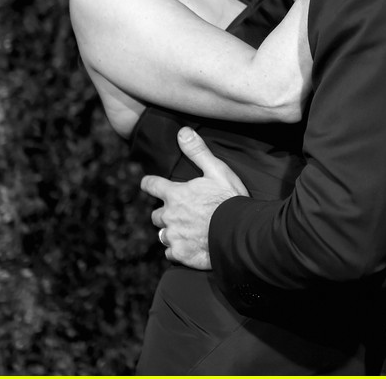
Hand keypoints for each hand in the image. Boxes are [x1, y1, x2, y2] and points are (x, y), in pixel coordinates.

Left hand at [141, 127, 248, 269]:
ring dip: (170, 232)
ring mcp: (174, 236)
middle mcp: (169, 216)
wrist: (238, 232)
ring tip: (185, 231)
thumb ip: (198, 152)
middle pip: (156, 214)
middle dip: (164, 213)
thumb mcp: (217, 170)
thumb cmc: (229, 200)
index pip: (152, 185)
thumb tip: (183, 132)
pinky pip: (170, 253)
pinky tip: (189, 247)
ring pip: (162, 234)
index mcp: (175, 194)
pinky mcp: (180, 254)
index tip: (147, 184)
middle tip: (179, 213)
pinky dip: (177, 250)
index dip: (149, 183)